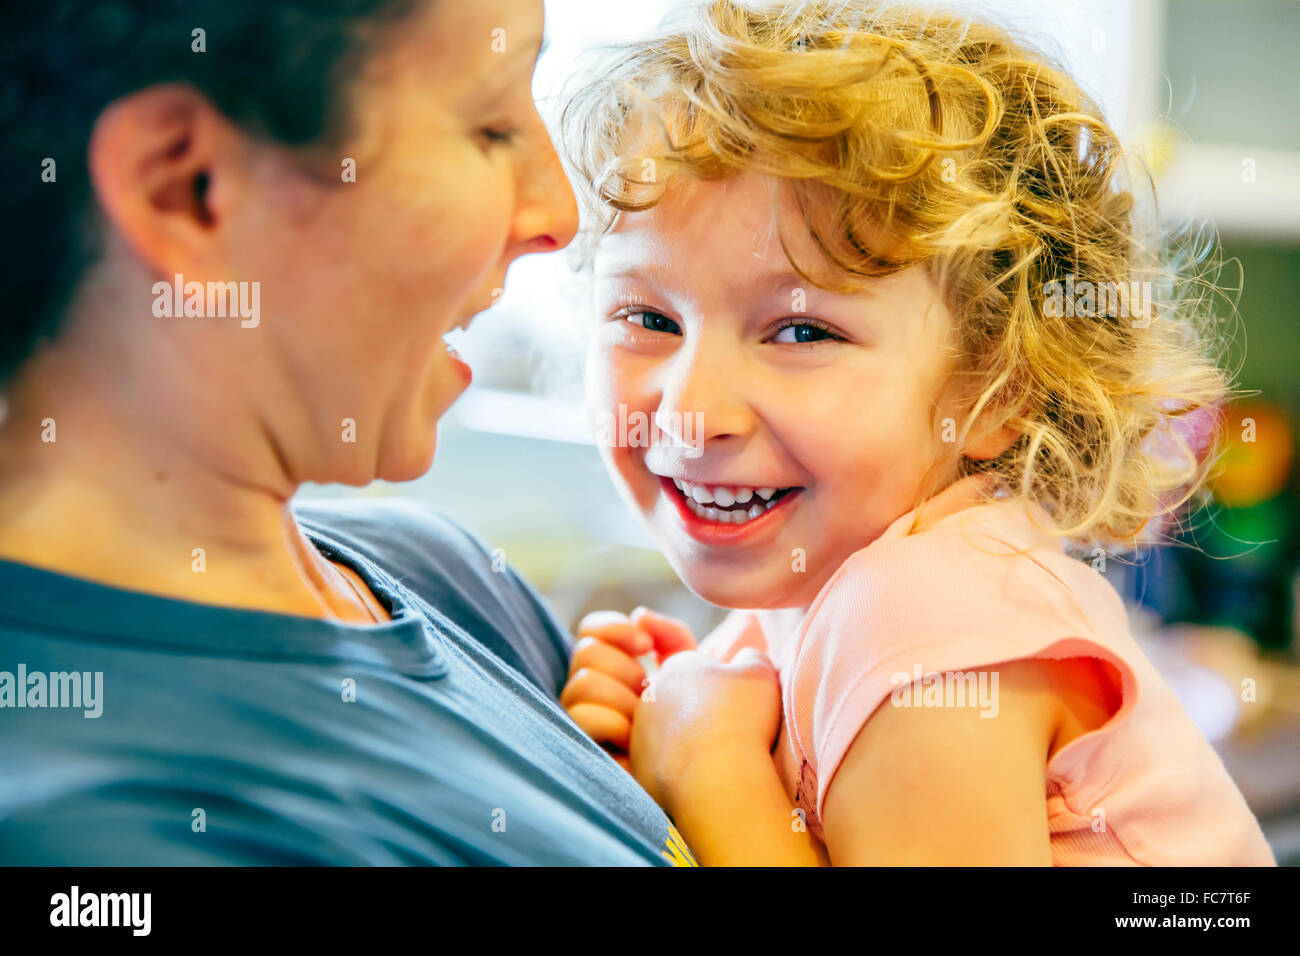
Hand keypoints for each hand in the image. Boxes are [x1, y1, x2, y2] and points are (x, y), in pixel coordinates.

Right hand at [560, 608, 695, 768]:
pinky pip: (582, 716)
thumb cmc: (692, 725)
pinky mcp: (579, 745)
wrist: (696, 777)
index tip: (646, 646)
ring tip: (643, 720)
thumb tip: (640, 615)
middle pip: (586, 652)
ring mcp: (579, 717)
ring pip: (583, 682)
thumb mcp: (689, 672)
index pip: (591, 631)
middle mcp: (588, 689)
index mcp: (610, 667)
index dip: (614, 629)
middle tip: (648, 691)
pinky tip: (633, 740)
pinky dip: (614, 724)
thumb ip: (671, 637)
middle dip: (625, 668)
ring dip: (622, 699)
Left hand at [629, 647, 781, 808]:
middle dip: (693, 711)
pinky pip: (657, 764)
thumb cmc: (740, 718)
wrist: (717, 776)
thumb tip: (744, 658)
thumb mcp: (759, 673)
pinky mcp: (636, 766)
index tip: (732, 704)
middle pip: (673, 699)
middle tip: (722, 731)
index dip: (715, 685)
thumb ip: (750, 658)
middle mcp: (650, 695)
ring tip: (711, 758)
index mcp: (678, 667)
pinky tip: (697, 778)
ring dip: (681, 740)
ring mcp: (639, 732)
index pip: (693, 669)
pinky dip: (674, 769)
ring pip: (661, 732)